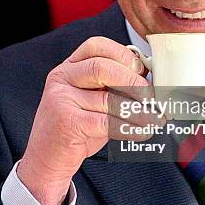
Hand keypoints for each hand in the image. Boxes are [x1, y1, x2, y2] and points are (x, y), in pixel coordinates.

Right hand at [17, 37, 159, 204]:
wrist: (48, 157)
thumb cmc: (77, 126)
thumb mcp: (93, 98)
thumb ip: (114, 85)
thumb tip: (149, 79)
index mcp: (70, 66)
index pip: (97, 46)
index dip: (122, 54)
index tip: (142, 68)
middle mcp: (62, 77)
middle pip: (102, 68)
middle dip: (133, 81)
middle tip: (153, 96)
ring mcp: (61, 99)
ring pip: (108, 99)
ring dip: (138, 111)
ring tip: (156, 119)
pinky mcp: (66, 122)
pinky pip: (105, 122)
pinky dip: (129, 128)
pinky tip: (142, 132)